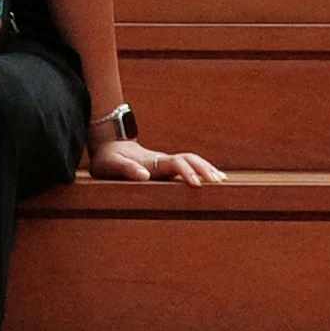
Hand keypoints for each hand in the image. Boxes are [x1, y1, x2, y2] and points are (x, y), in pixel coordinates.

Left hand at [85, 131, 226, 189]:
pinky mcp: (165, 167)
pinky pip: (187, 167)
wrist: (108, 146)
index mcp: (152, 161)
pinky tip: (211, 178)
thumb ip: (125, 169)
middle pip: (189, 159)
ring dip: (206, 168)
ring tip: (222, 180)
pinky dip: (201, 170)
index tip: (197, 184)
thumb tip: (144, 175)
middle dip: (204, 168)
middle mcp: (162, 160)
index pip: (175, 164)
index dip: (187, 172)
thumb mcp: (110, 164)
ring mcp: (165, 163)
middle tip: (218, 182)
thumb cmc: (107, 159)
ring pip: (191, 161)